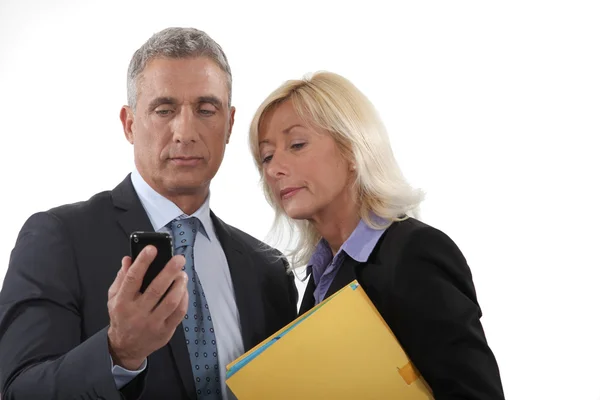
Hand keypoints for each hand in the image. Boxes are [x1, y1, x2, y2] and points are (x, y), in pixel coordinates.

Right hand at [107, 246, 187, 369]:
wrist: (126, 348)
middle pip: (156, 290)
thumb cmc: (122, 317)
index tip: (152, 249)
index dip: (142, 262)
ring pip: (170, 302)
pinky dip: (184, 299)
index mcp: (122, 302)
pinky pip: (179, 313)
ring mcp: (152, 324)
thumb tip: (128, 258)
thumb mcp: (114, 298)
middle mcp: (137, 313)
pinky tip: (184, 290)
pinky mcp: (165, 331)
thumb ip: (121, 278)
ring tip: (182, 274)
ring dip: (179, 285)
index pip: (132, 279)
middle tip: (178, 259)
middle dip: (169, 271)